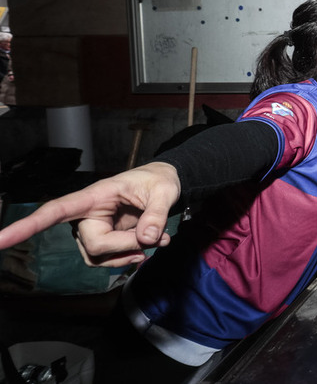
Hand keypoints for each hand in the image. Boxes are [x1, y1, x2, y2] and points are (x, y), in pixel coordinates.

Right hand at [0, 162, 180, 267]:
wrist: (164, 184)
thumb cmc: (158, 181)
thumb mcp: (164, 192)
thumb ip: (156, 215)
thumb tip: (147, 239)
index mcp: (93, 196)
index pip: (55, 211)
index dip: (26, 225)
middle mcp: (86, 215)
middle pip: (94, 245)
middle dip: (126, 246)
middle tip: (156, 237)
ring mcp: (93, 230)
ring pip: (100, 258)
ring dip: (130, 254)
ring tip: (158, 239)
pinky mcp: (103, 242)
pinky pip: (109, 261)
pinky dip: (132, 257)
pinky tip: (152, 244)